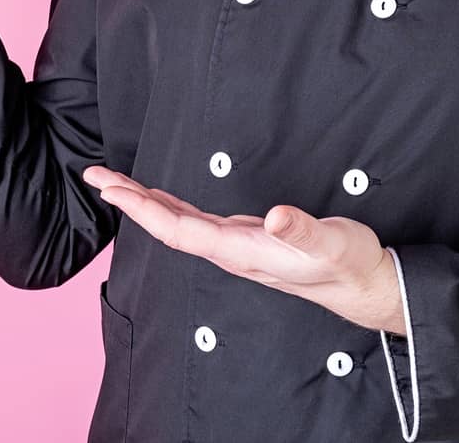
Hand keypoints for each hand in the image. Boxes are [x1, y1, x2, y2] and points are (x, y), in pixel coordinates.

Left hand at [81, 165, 405, 334]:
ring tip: (114, 182)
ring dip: (143, 202)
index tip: (110, 188)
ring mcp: (234, 246)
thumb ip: (304, 230)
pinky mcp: (243, 239)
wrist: (363, 284)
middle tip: (95, 174)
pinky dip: (169, 205)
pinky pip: (193, 222)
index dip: (141, 208)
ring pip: (177, 223)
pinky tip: (159, 197)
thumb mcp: (331, 242)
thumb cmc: (346, 263)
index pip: (178, 229)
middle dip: (128, 200)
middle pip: (166, 225)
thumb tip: (276, 216)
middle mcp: (229, 250)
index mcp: (240, 251)